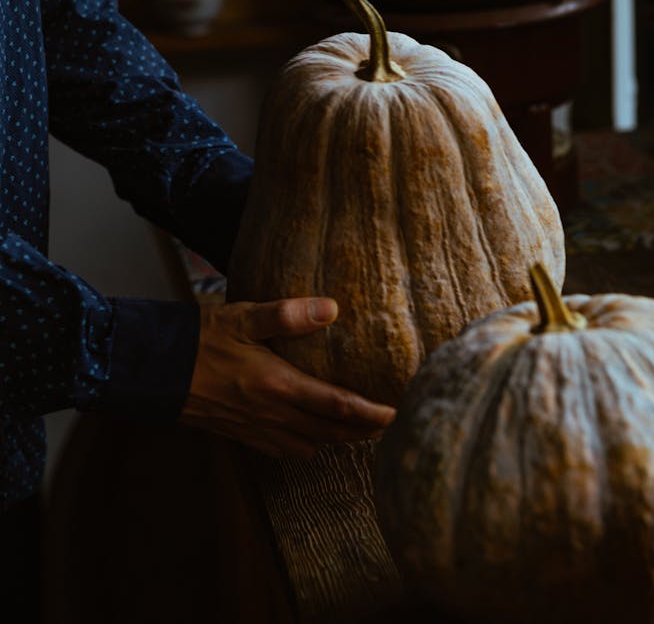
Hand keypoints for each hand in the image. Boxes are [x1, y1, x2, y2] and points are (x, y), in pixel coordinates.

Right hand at [179, 296, 395, 458]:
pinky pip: (284, 450)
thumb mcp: (244, 317)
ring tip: (358, 430)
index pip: (337, 406)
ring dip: (336, 441)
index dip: (370, 414)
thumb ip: (288, 315)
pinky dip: (306, 446)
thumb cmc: (199, 338)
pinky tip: (311, 436)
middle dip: (362, 432)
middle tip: (389, 425)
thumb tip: (332, 308)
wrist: (153, 369)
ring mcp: (255, 429)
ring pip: (309, 446)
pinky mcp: (241, 434)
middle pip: (329, 433)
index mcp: (277, 386)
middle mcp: (270, 414)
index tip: (397, 413)